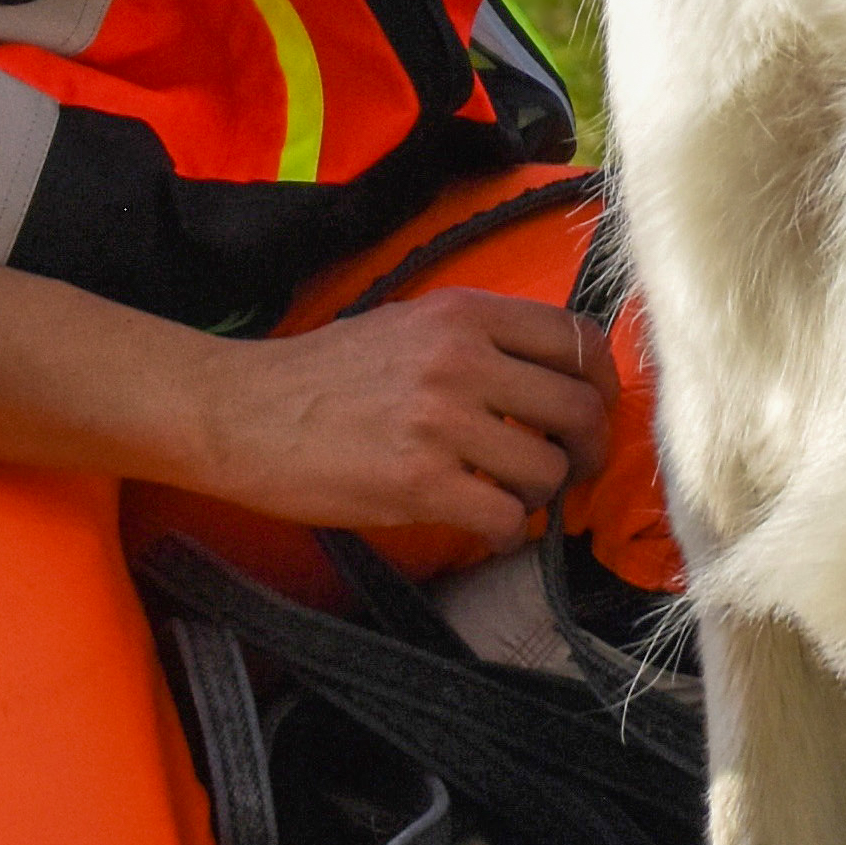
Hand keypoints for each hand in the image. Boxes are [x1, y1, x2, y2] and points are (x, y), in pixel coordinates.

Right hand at [202, 285, 620, 550]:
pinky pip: (505, 518)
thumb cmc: (323, 373)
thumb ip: (478, 340)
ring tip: (512, 497)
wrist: (243, 412)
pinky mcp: (418, 483)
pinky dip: (507, 531)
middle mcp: (462, 359)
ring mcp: (442, 422)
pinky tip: (485, 524)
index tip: (594, 411)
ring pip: (547, 470)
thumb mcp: (408, 324)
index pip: (577, 339)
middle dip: (588, 449)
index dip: (602, 384)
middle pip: (579, 408)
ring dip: (541, 495)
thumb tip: (548, 373)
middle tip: (571, 469)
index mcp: (463, 314)